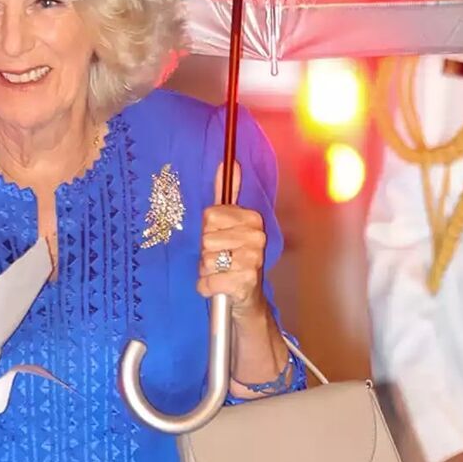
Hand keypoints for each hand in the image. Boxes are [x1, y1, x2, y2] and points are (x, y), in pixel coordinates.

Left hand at [198, 161, 266, 312]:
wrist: (247, 299)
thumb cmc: (233, 258)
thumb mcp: (230, 224)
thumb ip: (227, 193)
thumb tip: (226, 163)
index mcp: (252, 219)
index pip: (210, 216)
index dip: (207, 231)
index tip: (220, 240)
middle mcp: (256, 237)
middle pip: (206, 239)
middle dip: (206, 253)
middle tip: (221, 260)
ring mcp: (252, 260)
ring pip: (206, 260)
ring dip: (206, 271)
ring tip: (221, 273)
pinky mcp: (245, 282)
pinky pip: (208, 282)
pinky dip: (206, 287)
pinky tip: (218, 287)